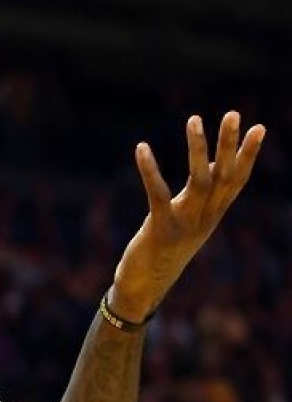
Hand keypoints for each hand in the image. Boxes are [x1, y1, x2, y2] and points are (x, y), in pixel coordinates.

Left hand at [112, 111, 264, 320]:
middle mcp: (206, 217)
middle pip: (224, 176)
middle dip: (230, 144)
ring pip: (199, 181)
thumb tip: (211, 163)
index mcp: (214, 214)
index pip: (237, 180)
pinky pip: (158, 194)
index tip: (259, 127)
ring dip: (197, 149)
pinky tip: (142, 147)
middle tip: (233, 114)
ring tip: (194, 119)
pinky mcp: (161, 229)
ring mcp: (186, 224)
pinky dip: (150, 169)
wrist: (145, 288)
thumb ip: (201, 194)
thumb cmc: (165, 249)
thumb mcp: (189, 219)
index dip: (248, 154)